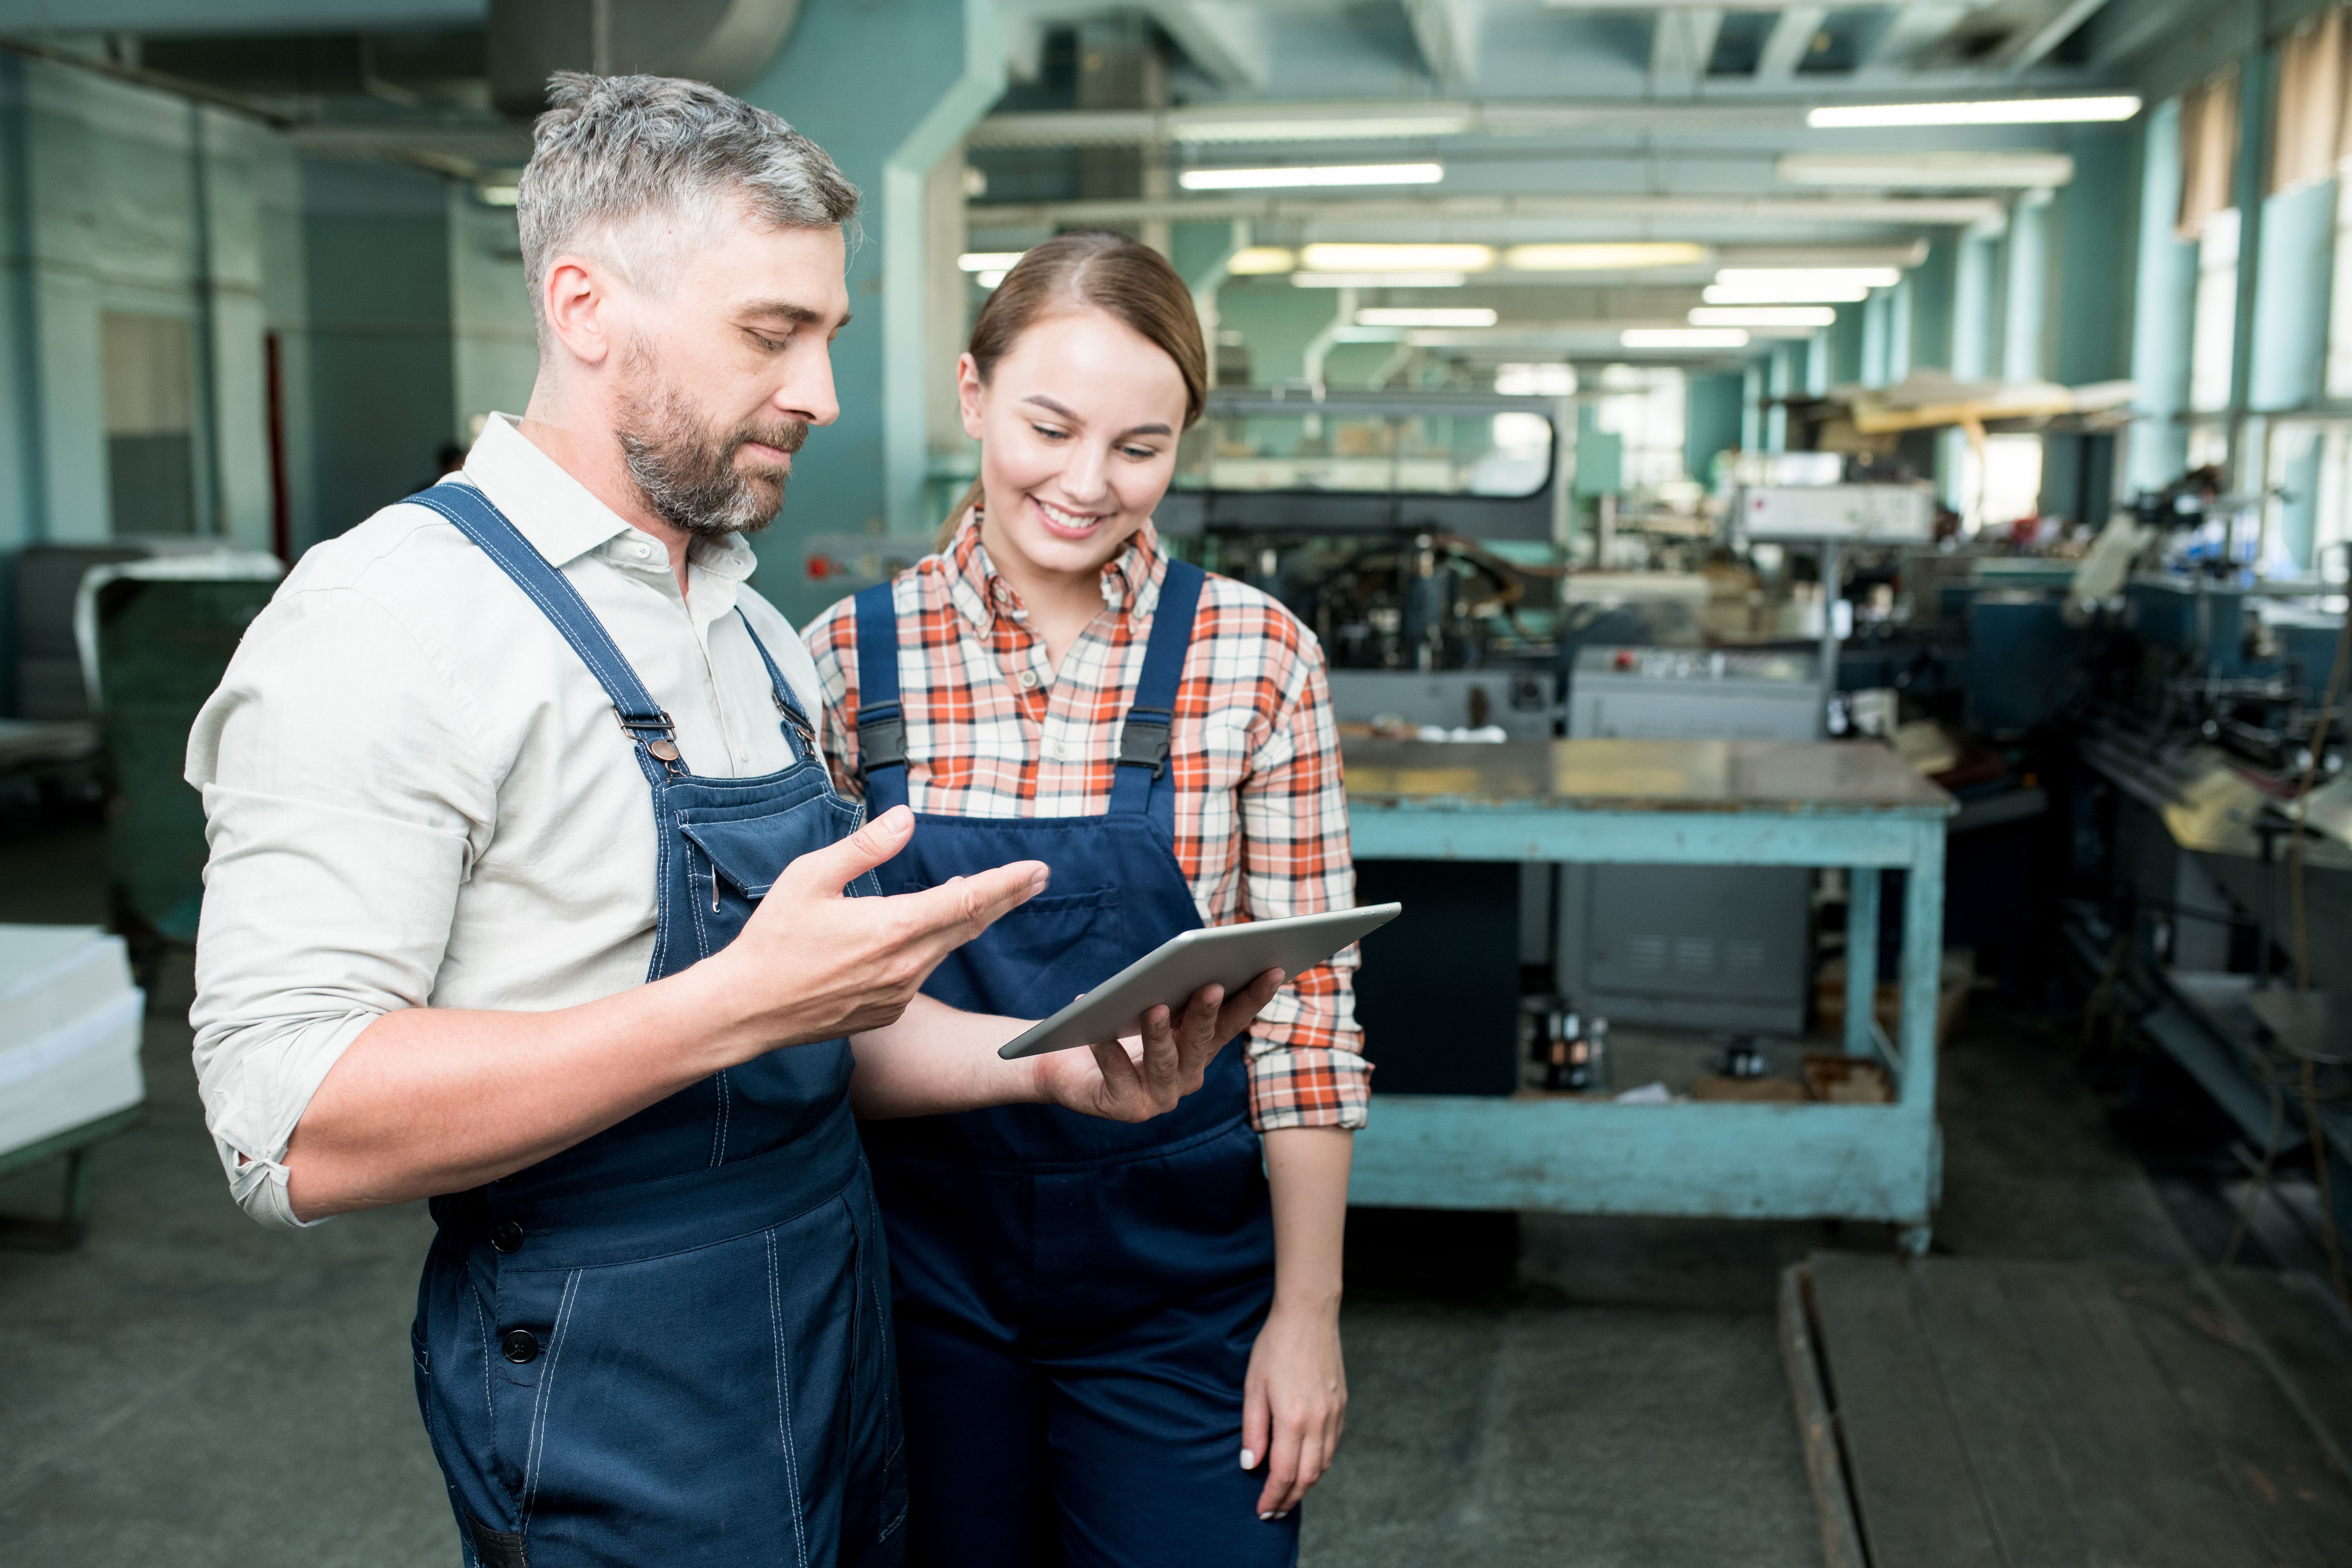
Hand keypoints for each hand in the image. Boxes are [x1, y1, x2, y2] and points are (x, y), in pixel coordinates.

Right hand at [705, 806, 1046, 1057]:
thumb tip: (906, 819)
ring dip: (965, 920)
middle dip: (1006, 898)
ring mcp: (900, 993)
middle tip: (1036, 878)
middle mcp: (906, 964)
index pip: (969, 898)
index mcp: (893, 926)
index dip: (1007, 883)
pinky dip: (930, 947)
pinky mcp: (888, 1011)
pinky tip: (920, 934)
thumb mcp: (810, 877)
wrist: (747, 1009)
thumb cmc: (773, 939)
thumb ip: (864, 847)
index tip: (1037, 870)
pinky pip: (921, 973)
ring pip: (945, 948)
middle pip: (971, 924)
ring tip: (978, 894)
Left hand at [1032, 968, 1283, 1122]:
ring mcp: (1157, 1098)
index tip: (1272, 969)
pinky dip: (1107, 1051)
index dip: (1254, 998)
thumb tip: (1191, 960)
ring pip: (1164, 1063)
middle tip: (1212, 985)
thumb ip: (1174, 995)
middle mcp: (1187, 1079)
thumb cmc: (1114, 1027)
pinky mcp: (1124, 1108)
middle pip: (1201, 1043)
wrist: (1065, 1068)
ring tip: (1154, 1007)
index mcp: (1199, 1051)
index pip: (1232, 1023)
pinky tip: (1099, 1032)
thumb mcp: (1149, 1009)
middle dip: (1207, 1013)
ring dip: (1160, 1035)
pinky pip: (1116, 1077)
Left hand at [1242, 1297, 1346, 1518]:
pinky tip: (1306, 1466)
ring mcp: (1334, 1415)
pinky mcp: (1341, 1406)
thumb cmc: (1275, 1347)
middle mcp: (1319, 1423)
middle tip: (1273, 1512)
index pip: (1284, 1474)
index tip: (1261, 1510)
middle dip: (1289, 1500)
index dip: (1272, 1497)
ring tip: (1287, 1495)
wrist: (1308, 1316)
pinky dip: (1319, 1464)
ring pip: (1323, 1465)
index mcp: (1294, 1420)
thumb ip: (1253, 1430)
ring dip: (1305, 1486)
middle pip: (1306, 1477)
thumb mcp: (1253, 1387)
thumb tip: (1251, 1465)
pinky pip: (1332, 1446)